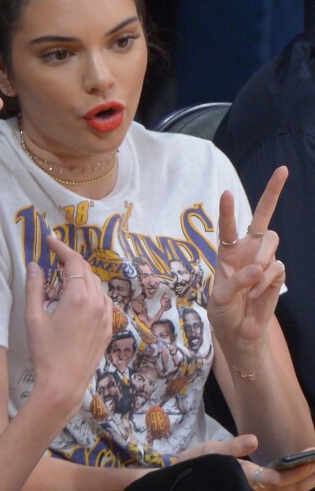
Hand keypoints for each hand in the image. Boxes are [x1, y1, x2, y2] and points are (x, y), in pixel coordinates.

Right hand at [24, 236, 111, 418]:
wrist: (63, 385)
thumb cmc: (44, 352)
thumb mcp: (33, 318)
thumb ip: (34, 287)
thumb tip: (34, 265)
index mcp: (78, 297)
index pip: (74, 262)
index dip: (62, 248)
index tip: (50, 240)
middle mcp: (96, 303)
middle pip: (86, 270)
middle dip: (71, 261)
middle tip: (54, 259)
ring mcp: (105, 316)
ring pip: (96, 285)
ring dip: (82, 276)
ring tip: (65, 278)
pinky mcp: (108, 329)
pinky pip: (103, 301)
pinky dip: (92, 292)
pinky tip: (80, 299)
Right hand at [178, 437, 314, 488]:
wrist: (183, 480)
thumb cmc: (195, 464)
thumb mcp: (210, 451)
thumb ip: (233, 446)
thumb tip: (254, 439)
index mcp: (245, 481)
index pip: (278, 480)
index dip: (296, 471)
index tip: (311, 456)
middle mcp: (253, 490)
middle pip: (289, 490)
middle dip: (307, 475)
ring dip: (304, 480)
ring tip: (313, 461)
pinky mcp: (254, 489)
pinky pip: (281, 489)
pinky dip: (294, 481)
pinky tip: (300, 469)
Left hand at [208, 166, 287, 365]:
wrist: (240, 334)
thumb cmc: (224, 312)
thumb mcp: (220, 298)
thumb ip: (235, 281)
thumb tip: (258, 269)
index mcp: (227, 252)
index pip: (229, 225)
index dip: (229, 209)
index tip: (226, 192)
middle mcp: (248, 251)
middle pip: (263, 216)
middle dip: (273, 193)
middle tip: (283, 170)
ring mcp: (265, 261)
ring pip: (272, 242)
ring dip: (261, 262)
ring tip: (252, 284)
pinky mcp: (278, 275)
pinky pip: (278, 268)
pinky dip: (267, 282)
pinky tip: (259, 294)